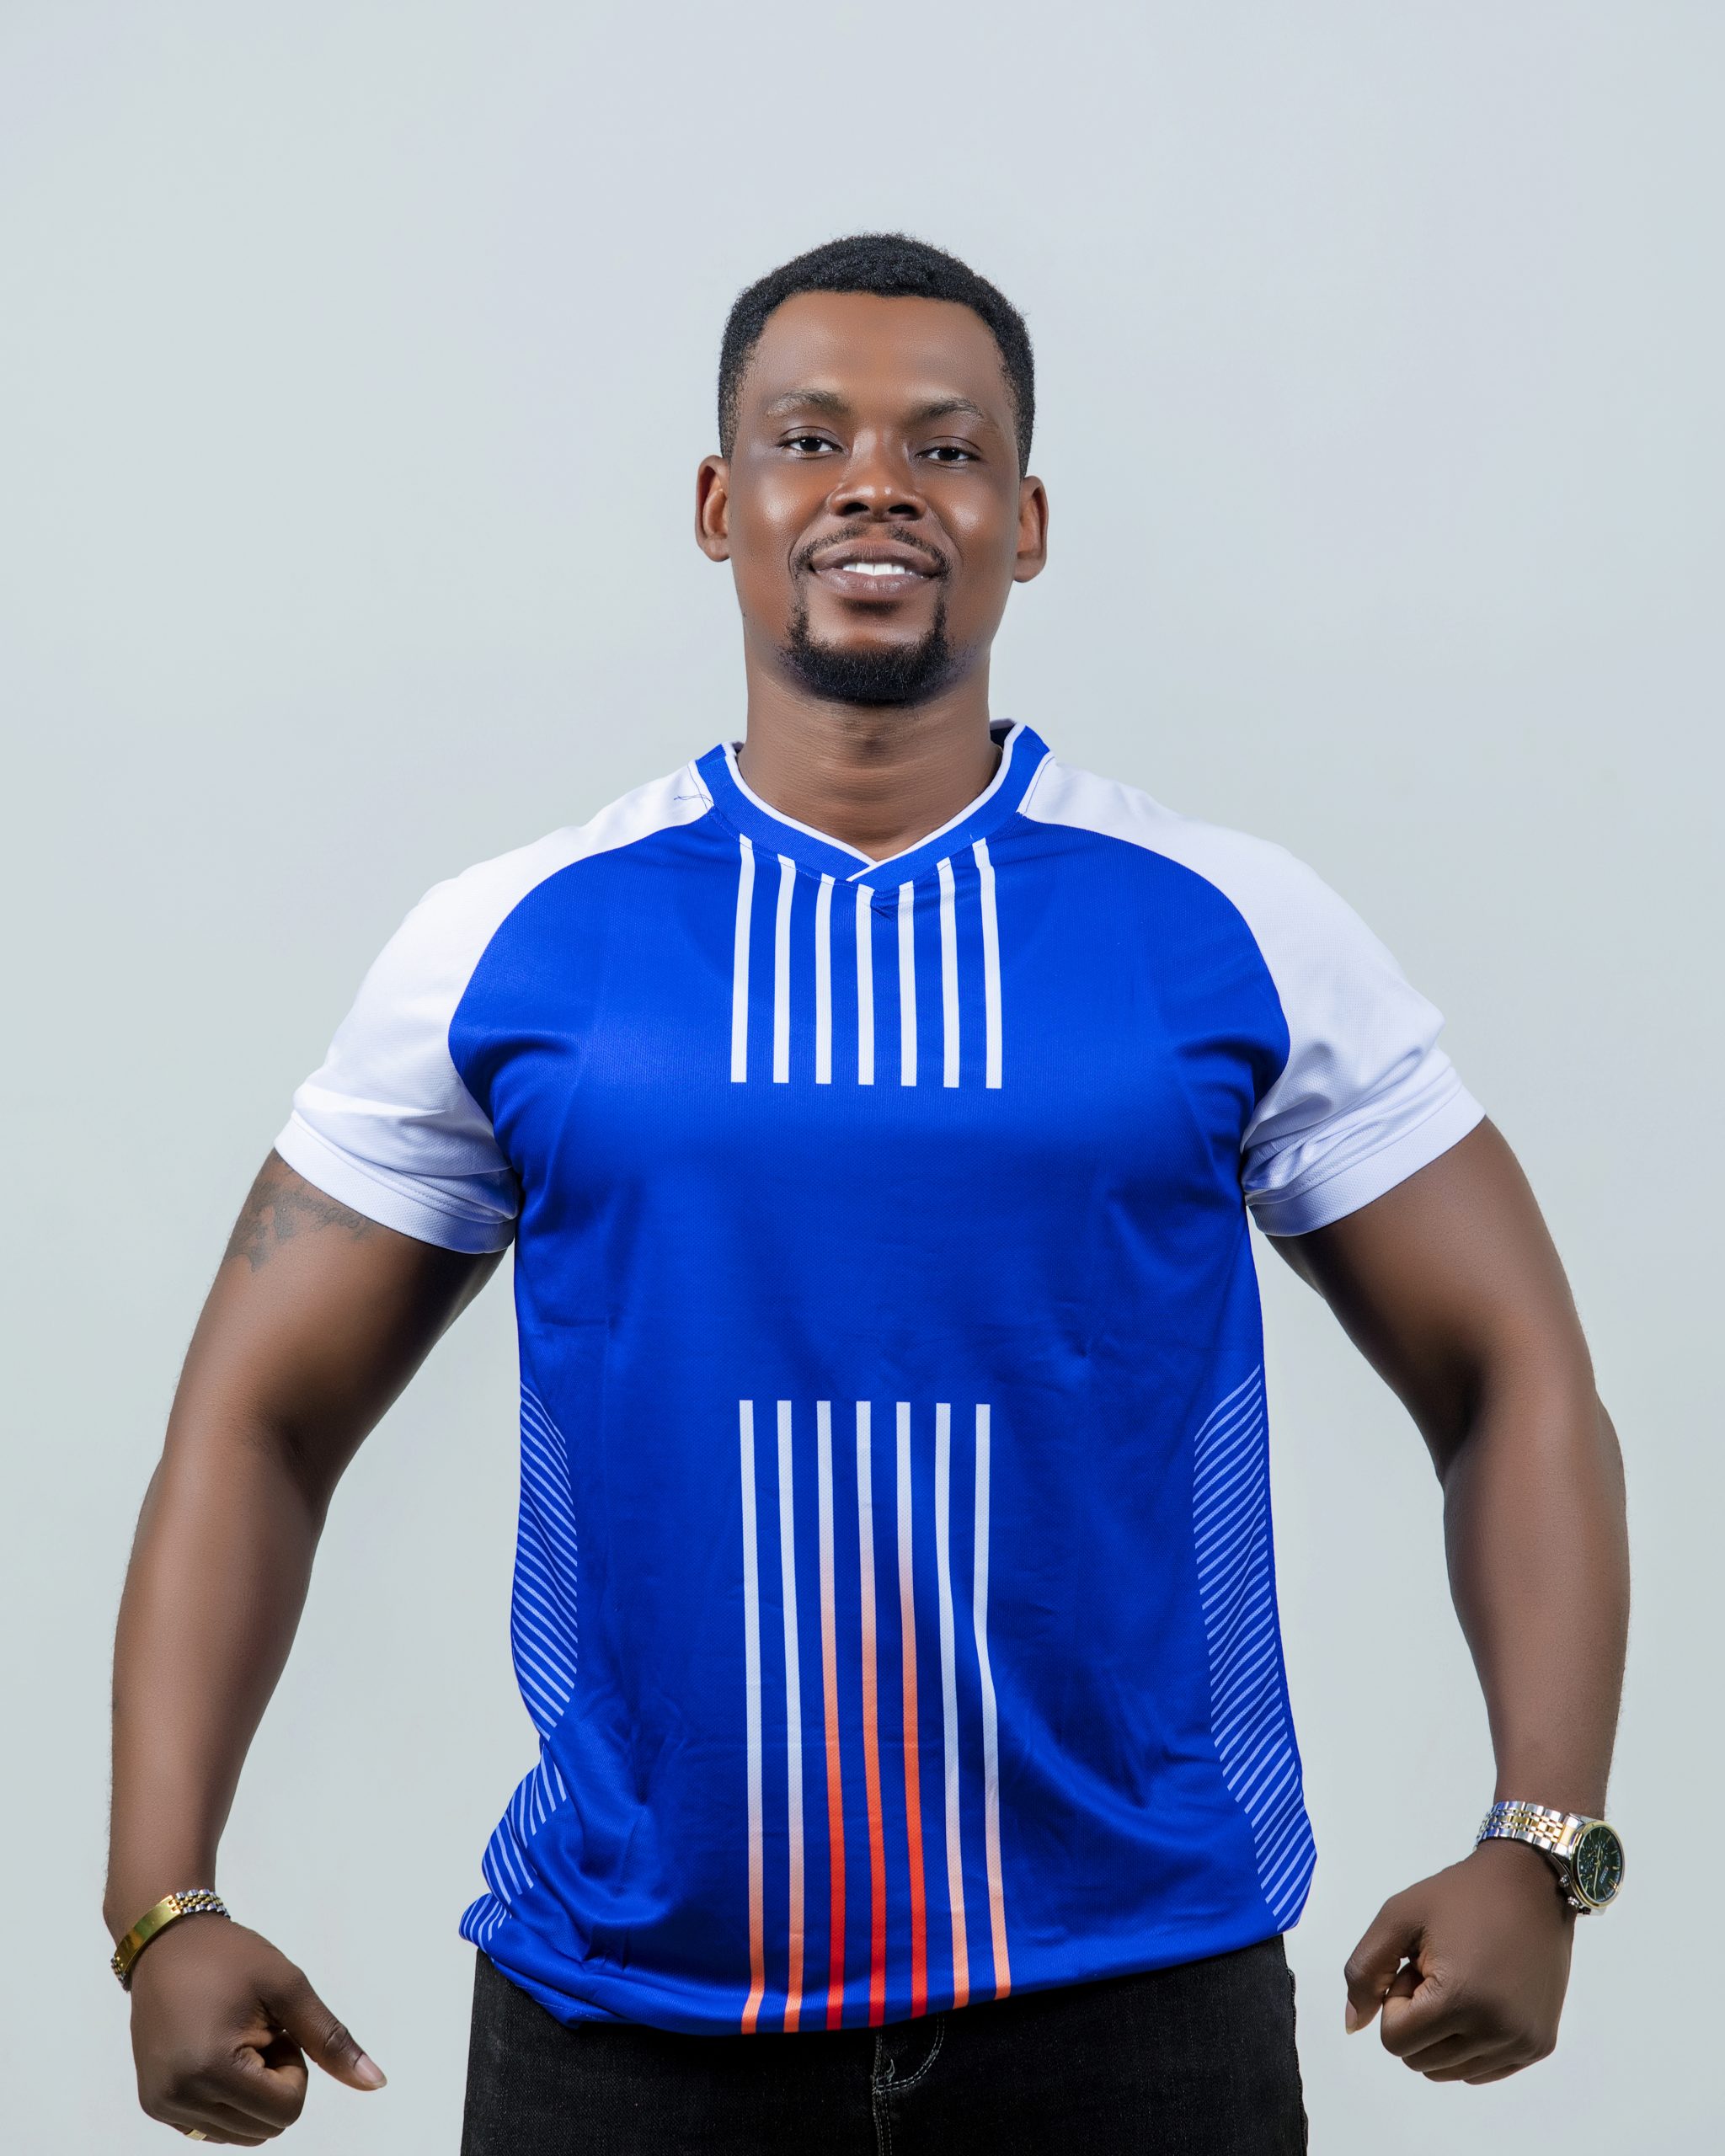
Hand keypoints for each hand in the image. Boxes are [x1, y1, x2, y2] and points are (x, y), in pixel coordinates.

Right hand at [128, 1916, 384, 2143]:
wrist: (167, 1943)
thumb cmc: (230, 1957)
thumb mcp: (288, 1987)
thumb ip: (331, 2040)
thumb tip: (376, 2082)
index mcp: (210, 2069)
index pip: (286, 2110)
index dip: (294, 2068)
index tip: (275, 2028)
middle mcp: (178, 2098)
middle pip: (266, 2128)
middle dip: (274, 2082)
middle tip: (256, 2031)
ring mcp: (162, 2106)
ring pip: (243, 2134)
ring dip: (252, 2093)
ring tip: (235, 2038)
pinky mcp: (155, 2105)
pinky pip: (214, 2129)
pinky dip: (230, 2100)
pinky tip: (217, 2052)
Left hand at [1342, 1839, 1575, 2083]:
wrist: (1530, 1885)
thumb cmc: (1459, 1896)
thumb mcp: (1397, 1917)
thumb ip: (1364, 1971)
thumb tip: (1353, 2025)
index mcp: (1460, 2001)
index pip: (1395, 2041)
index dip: (1395, 2001)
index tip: (1415, 1966)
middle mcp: (1497, 2033)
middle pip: (1420, 2061)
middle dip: (1416, 2019)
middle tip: (1437, 1972)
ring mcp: (1523, 2044)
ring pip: (1449, 2072)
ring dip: (1441, 2033)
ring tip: (1460, 1982)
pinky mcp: (1539, 2046)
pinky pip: (1481, 2072)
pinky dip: (1467, 2045)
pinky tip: (1481, 1998)